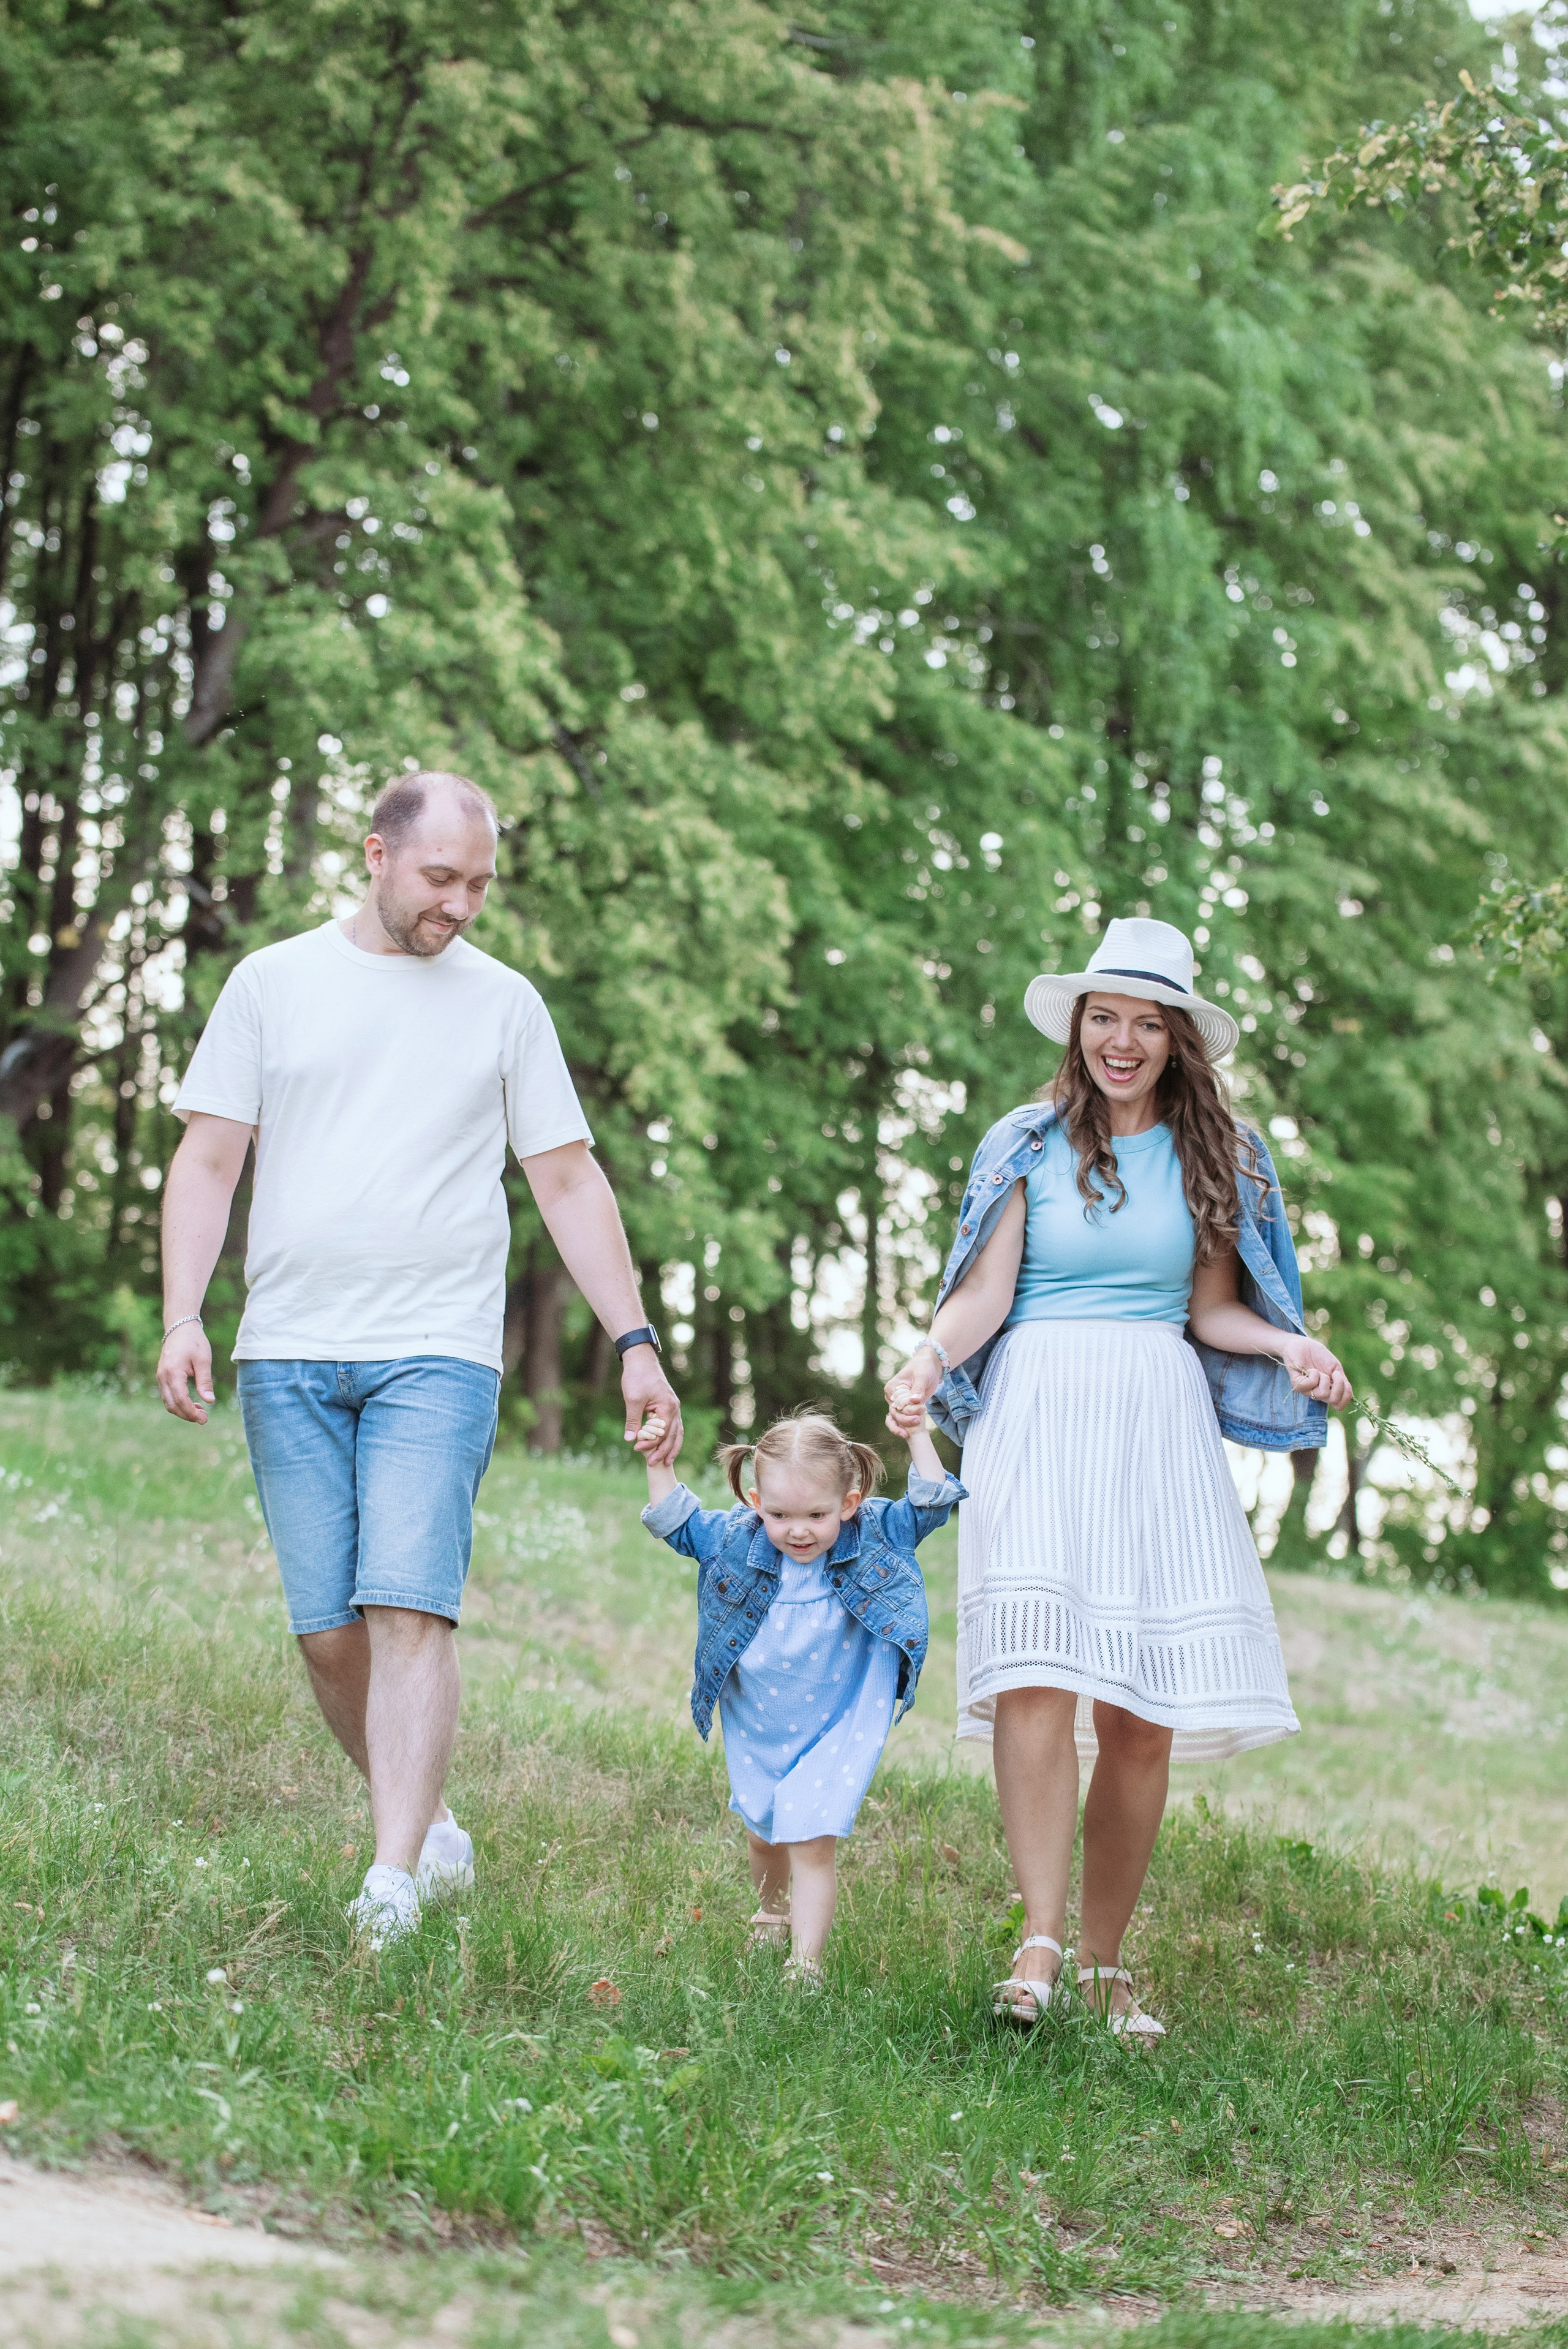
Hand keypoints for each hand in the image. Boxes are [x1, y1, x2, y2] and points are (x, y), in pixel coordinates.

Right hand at [158, 1323, 214, 1424]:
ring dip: (183, 1410)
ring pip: (168, 1402)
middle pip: (172, 1405)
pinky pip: (168, 1396)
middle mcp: (162, 1377)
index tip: (204, 1419)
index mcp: (172, 1373)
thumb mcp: (203, 1360)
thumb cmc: (193, 1341)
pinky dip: (178, 1403)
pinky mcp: (162, 1377)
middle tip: (204, 1419)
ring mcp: (160, 1377)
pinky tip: (193, 1403)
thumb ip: (205, 1381)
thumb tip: (210, 1401)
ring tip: (200, 1412)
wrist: (179, 1327)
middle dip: (187, 1415)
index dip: (191, 1412)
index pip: (180, 1400)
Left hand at [622, 1346, 681, 1465]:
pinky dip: (670, 1437)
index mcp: (668, 1407)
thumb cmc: (637, 1377)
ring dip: (671, 1448)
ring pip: (677, 1432)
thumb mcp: (633, 1399)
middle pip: (673, 1435)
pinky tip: (665, 1445)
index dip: (650, 1443)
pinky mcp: (669, 1406)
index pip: (661, 1432)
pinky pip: (674, 1426)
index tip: (636, 1448)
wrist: (641, 1360)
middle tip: (653, 1464)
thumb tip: (630, 1439)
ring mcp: (674, 1407)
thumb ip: (633, 1420)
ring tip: (666, 1462)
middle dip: (664, 1451)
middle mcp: (674, 1408)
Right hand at [884, 1347, 940, 1438]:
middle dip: (905, 1420)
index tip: (922, 1409)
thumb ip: (918, 1388)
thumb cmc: (924, 1368)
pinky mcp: (905, 1408)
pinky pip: (901, 1420)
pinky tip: (908, 1434)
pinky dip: (904, 1426)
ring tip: (909, 1433)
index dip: (907, 1410)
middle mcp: (892, 1397)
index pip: (896, 1404)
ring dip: (903, 1426)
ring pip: (896, 1419)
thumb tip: (915, 1400)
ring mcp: (897, 1404)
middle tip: (919, 1421)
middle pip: (895, 1414)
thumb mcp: (922, 1376)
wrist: (929, 1367)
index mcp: (892, 1388)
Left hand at [1278, 1334, 1351, 1410]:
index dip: (1346, 1396)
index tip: (1346, 1383)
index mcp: (1328, 1391)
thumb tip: (1348, 1391)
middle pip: (1333, 1400)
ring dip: (1324, 1378)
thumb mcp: (1335, 1368)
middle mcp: (1317, 1393)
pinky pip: (1309, 1385)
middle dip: (1339, 1386)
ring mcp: (1307, 1390)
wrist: (1303, 1344)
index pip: (1339, 1405)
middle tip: (1334, 1374)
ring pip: (1322, 1393)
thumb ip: (1342, 1381)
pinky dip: (1314, 1375)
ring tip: (1319, 1370)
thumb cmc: (1319, 1356)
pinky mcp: (1296, 1383)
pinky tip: (1310, 1370)